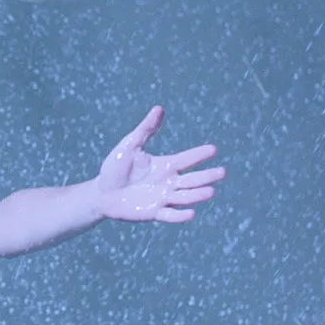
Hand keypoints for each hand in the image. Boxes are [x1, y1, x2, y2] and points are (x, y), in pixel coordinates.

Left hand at [96, 106, 224, 222]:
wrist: (102, 192)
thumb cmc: (115, 166)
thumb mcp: (130, 145)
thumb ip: (145, 129)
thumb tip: (159, 108)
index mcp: (165, 165)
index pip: (186, 159)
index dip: (199, 155)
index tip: (213, 149)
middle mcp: (169, 182)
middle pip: (192, 180)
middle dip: (207, 176)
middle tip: (222, 172)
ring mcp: (163, 198)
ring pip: (185, 197)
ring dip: (198, 195)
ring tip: (211, 191)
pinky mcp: (154, 212)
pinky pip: (170, 215)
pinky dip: (180, 216)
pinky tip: (191, 213)